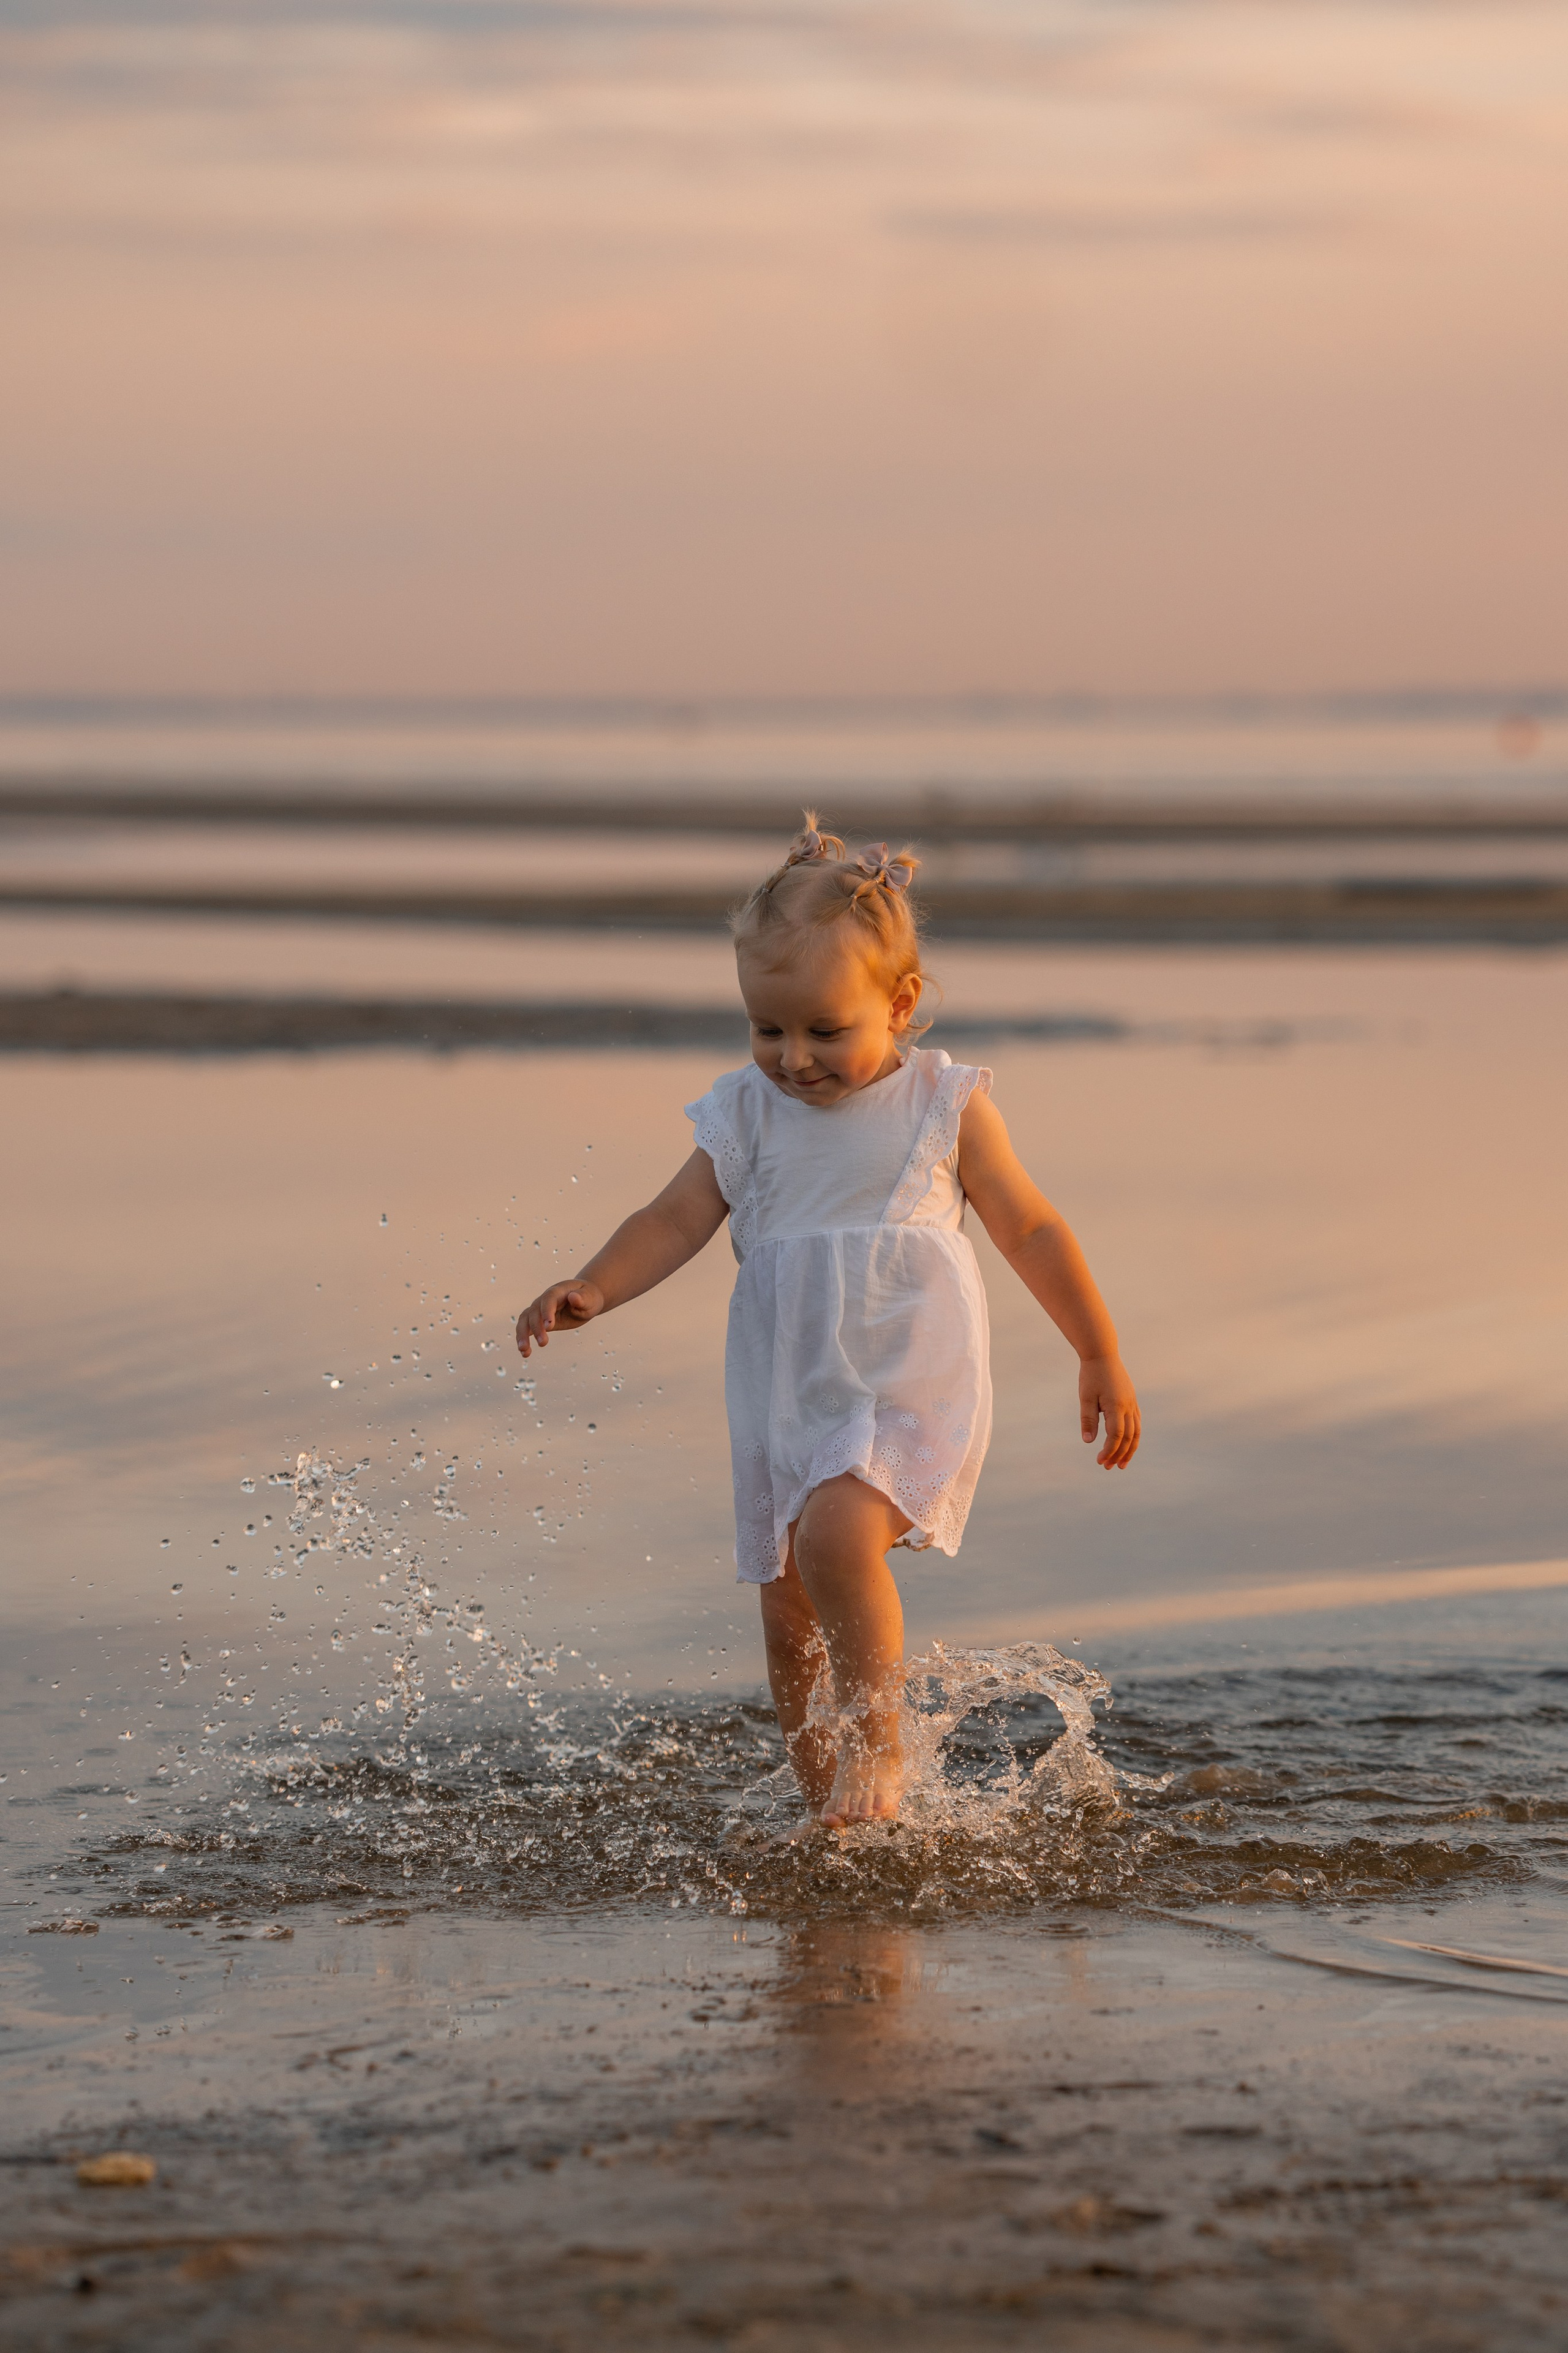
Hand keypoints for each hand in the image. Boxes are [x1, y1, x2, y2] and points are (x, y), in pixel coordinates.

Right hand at [517, 1279, 604, 1356]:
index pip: (549, 1299)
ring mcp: (539, 1309)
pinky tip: (525, 1353)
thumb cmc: (588, 1298)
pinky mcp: (538, 1320)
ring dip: (522, 1334)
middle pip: (534, 1311)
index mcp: (558, 1291)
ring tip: (525, 1350)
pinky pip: (526, 1328)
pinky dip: (523, 1339)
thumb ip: (582, 1298)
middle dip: (536, 1327)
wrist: (584, 1299)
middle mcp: (545, 1299)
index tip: (549, 1326)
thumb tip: (574, 1297)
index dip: (547, 1311)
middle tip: (543, 1343)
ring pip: (525, 1319)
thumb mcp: (590, 1298)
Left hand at [1079, 1354, 1139, 1468]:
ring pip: (1136, 1432)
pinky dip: (1134, 1436)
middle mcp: (1128, 1406)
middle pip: (1128, 1438)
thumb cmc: (1091, 1375)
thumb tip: (1088, 1442)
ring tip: (1122, 1464)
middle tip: (1108, 1467)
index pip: (1115, 1436)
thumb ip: (1088, 1419)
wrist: (1103, 1354)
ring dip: (1130, 1450)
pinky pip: (1137, 1423)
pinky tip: (1128, 1444)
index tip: (1099, 1461)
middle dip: (1119, 1455)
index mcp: (1116, 1406)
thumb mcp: (1085, 1397)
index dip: (1109, 1451)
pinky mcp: (1132, 1400)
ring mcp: (1132, 1403)